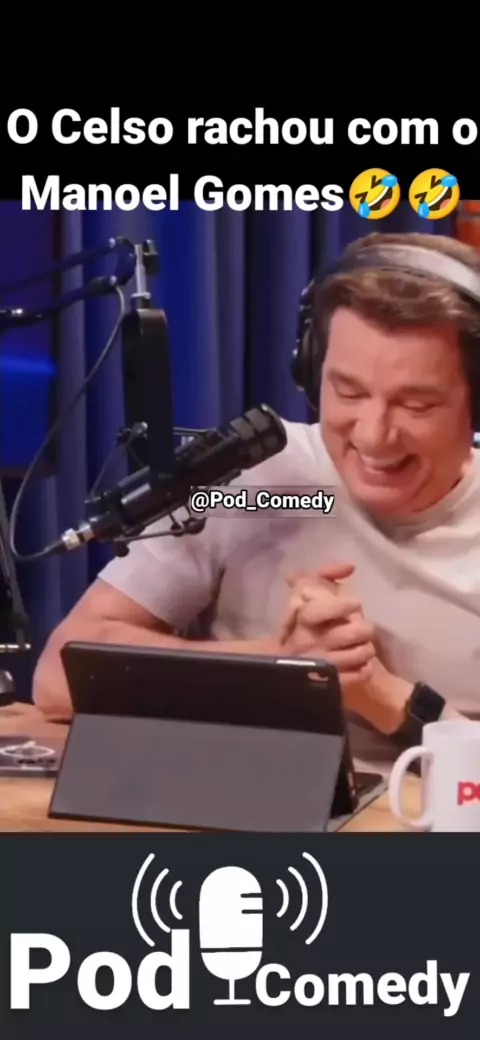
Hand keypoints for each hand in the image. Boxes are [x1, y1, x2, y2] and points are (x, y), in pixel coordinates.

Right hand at [279, 563, 375, 685]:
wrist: (283, 664)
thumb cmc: (300, 623)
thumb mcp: (304, 593)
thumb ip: (325, 574)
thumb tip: (350, 566)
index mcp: (304, 618)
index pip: (328, 608)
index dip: (346, 605)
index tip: (354, 605)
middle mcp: (311, 641)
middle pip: (357, 630)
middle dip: (365, 629)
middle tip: (361, 630)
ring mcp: (321, 663)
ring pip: (363, 652)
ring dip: (367, 649)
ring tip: (361, 647)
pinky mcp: (330, 683)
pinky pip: (361, 674)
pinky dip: (366, 668)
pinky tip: (360, 665)